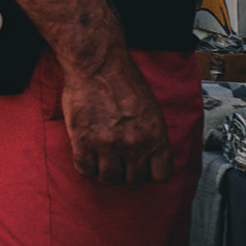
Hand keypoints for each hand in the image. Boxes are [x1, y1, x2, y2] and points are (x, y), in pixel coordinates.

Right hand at [57, 53, 173, 185]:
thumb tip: (149, 156)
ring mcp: (108, 144)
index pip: (161, 175)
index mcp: (155, 136)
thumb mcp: (151, 109)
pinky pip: (85, 169)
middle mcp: (134, 144)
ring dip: (105, 173)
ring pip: (108, 179)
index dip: (151, 174)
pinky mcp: (83, 140)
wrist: (97, 64)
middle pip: (134, 181)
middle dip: (127, 176)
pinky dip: (86, 167)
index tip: (143, 169)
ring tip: (102, 161)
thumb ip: (152, 135)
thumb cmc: (123, 80)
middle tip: (119, 167)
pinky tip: (87, 156)